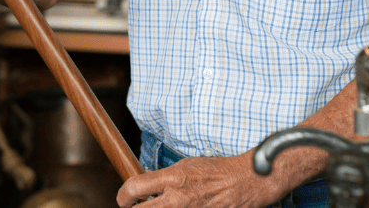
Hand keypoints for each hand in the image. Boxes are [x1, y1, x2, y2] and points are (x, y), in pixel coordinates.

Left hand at [116, 154, 285, 207]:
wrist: (246, 182)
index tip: (124, 199)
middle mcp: (177, 200)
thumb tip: (145, 186)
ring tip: (158, 207)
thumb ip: (163, 177)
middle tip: (135, 207)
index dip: (123, 196)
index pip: (134, 188)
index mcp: (173, 179)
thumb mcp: (186, 166)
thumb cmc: (217, 171)